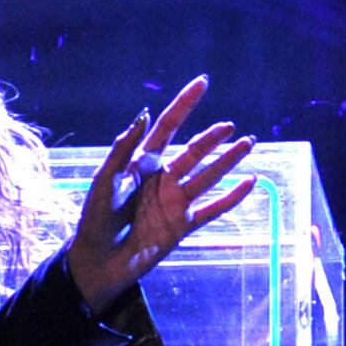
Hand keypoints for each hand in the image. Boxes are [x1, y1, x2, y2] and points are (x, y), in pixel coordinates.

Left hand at [67, 76, 255, 313]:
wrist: (97, 263)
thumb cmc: (94, 220)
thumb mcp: (103, 180)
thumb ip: (123, 149)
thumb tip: (145, 114)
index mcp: (141, 163)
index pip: (167, 126)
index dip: (184, 104)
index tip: (202, 83)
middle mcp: (162, 179)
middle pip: (193, 151)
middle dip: (212, 137)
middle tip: (229, 126)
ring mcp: (174, 202)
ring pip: (209, 176)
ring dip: (228, 161)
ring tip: (248, 143)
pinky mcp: (183, 226)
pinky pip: (214, 209)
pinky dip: (233, 197)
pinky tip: (250, 183)